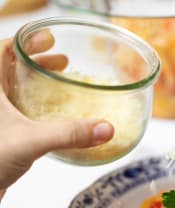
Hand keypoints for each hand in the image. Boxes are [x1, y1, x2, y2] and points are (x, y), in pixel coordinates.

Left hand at [0, 30, 113, 198]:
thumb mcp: (30, 141)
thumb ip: (68, 134)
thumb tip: (104, 128)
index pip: (4, 51)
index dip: (27, 41)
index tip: (49, 39)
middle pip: (13, 69)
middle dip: (39, 62)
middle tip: (62, 61)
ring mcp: (1, 120)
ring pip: (18, 91)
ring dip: (39, 84)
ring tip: (60, 83)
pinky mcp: (6, 136)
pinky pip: (23, 113)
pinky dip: (39, 109)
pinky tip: (54, 119)